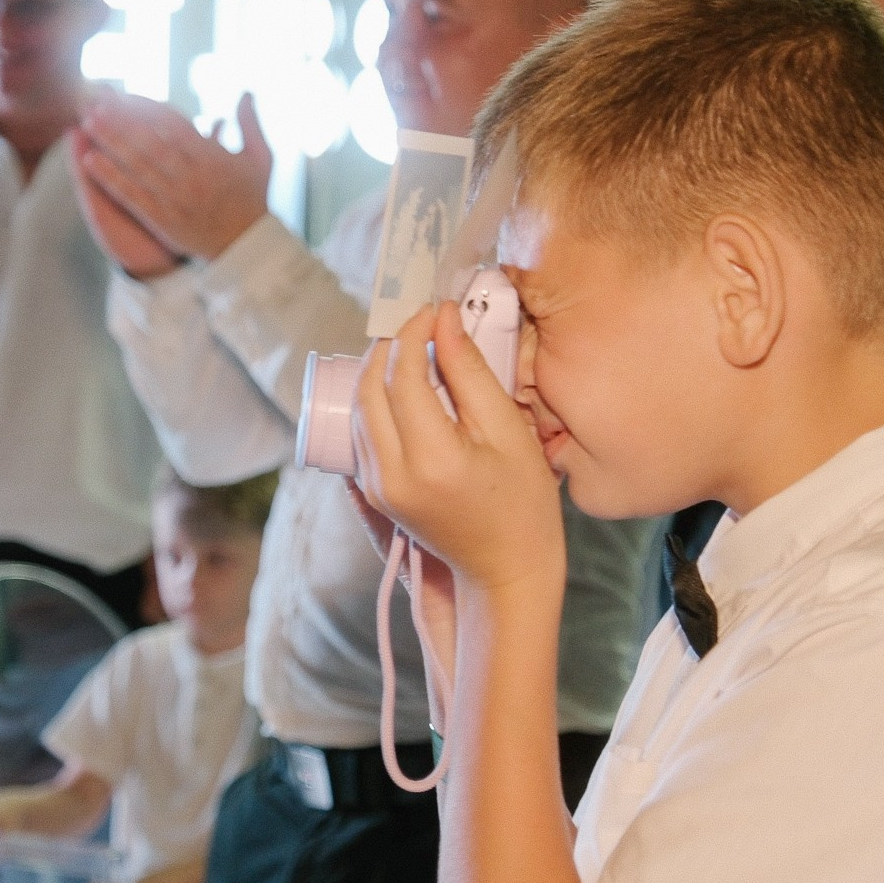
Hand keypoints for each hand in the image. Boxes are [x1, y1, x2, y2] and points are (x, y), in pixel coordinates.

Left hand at [77, 92, 273, 263]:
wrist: (248, 247)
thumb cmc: (253, 201)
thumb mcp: (261, 159)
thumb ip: (250, 124)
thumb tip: (246, 91)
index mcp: (212, 157)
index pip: (175, 123)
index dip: (148, 106)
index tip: (127, 93)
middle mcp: (192, 175)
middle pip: (151, 141)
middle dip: (123, 120)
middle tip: (97, 102)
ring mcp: (176, 198)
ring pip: (138, 165)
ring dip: (112, 143)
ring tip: (89, 124)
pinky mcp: (164, 220)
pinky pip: (133, 195)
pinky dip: (111, 178)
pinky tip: (90, 162)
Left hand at [351, 304, 563, 593]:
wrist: (507, 569)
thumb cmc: (523, 503)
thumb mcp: (508, 431)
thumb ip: (471, 373)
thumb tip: (444, 321)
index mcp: (431, 459)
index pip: (402, 375)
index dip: (414, 334)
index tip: (434, 312)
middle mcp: (392, 474)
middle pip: (369, 388)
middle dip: (390, 348)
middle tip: (421, 328)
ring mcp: (377, 487)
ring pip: (360, 409)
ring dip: (379, 372)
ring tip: (414, 352)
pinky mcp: (375, 493)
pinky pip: (363, 433)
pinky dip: (376, 401)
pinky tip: (404, 388)